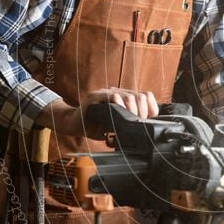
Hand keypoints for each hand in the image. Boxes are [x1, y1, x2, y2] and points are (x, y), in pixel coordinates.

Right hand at [36, 88, 157, 137]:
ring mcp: (106, 93)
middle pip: (140, 96)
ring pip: (128, 96)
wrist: (73, 124)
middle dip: (142, 112)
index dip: (150, 109)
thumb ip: (129, 124)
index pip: (146, 97)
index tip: (146, 121)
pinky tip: (117, 114)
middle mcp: (117, 93)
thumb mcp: (117, 127)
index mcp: (124, 99)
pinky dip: (117, 105)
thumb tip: (145, 131)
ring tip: (128, 120)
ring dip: (131, 110)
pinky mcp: (95, 96)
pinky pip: (111, 96)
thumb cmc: (96, 126)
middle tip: (136, 123)